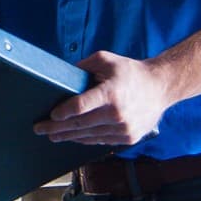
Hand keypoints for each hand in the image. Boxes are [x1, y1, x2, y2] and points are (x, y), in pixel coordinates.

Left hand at [33, 50, 169, 145]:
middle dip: (57, 128)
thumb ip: (84, 66)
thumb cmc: (130, 71)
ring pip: (89, 136)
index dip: (63, 112)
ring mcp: (123, 129)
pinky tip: (73, 137)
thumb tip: (62, 75)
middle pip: (80, 125)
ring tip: (53, 135)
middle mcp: (117, 114)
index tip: (51, 115)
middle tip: (40, 129)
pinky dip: (85, 139)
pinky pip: (100, 140)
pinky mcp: (128, 138)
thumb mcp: (106, 60)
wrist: (160, 87)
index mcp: (111, 93)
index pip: (80, 107)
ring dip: (68, 137)